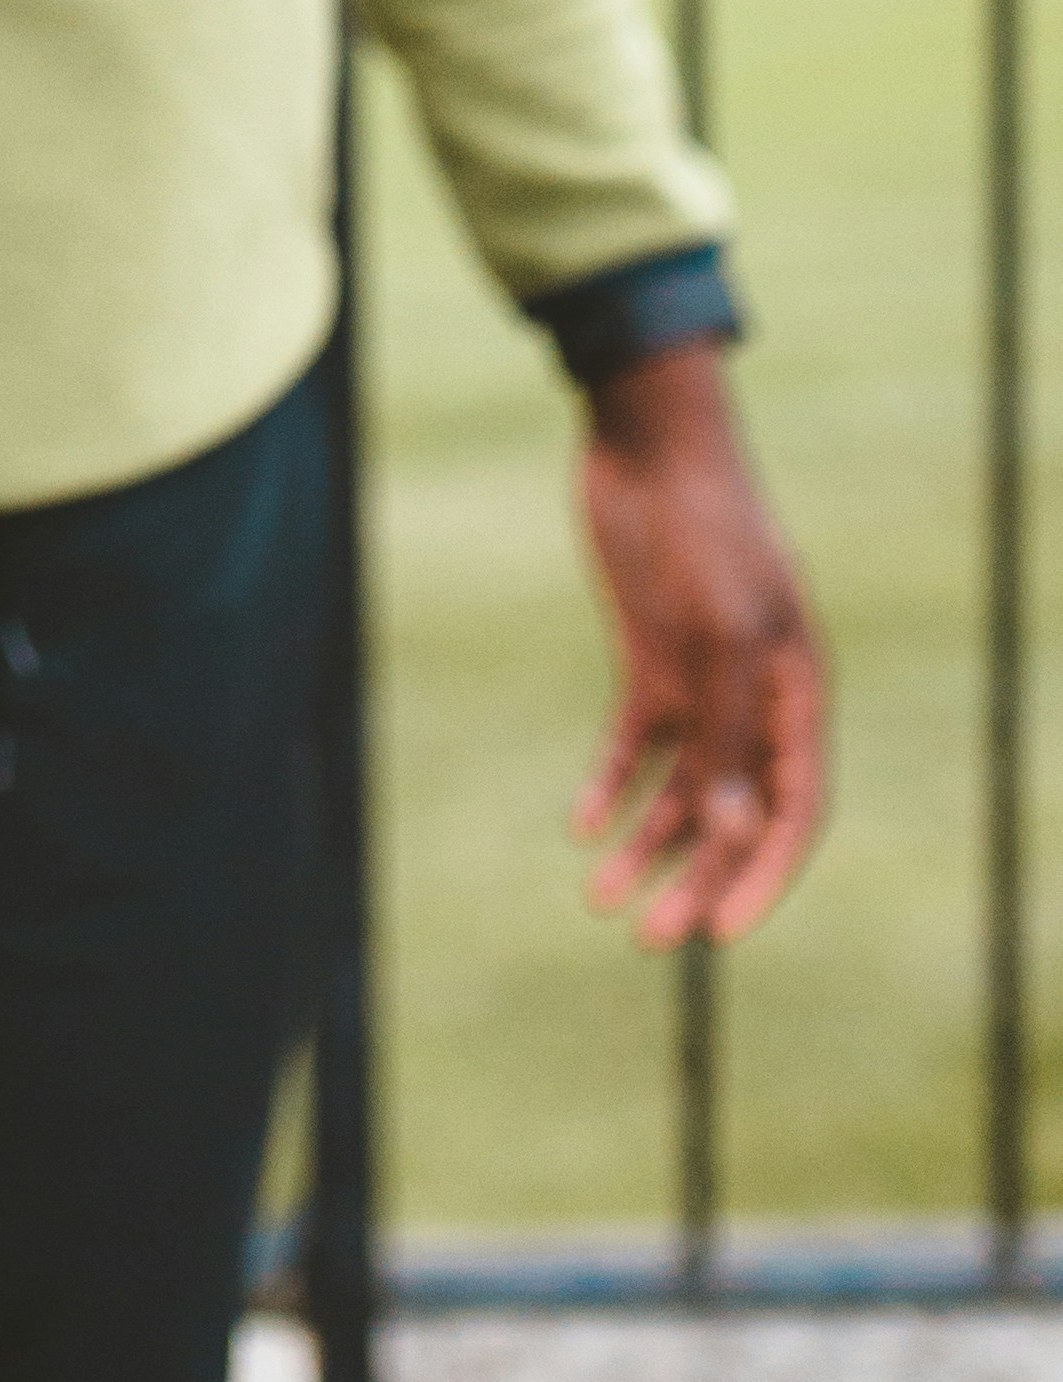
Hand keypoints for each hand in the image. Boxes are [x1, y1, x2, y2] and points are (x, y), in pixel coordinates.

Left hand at [573, 345, 827, 946]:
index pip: (793, 809)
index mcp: (798, 694)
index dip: (762, 871)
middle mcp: (755, 698)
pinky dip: (611, 783)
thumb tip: (729, 834)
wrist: (648, 444)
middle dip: (693, 875)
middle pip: (731, 811)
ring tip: (600, 897)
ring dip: (643, 842)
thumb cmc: (704, 531)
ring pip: (679, 787)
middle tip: (649, 937)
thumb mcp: (720, 635)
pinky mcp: (650, 660)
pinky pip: (636, 743)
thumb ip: (727, 733)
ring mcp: (701, 680)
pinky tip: (582, 823)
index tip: (722, 929)